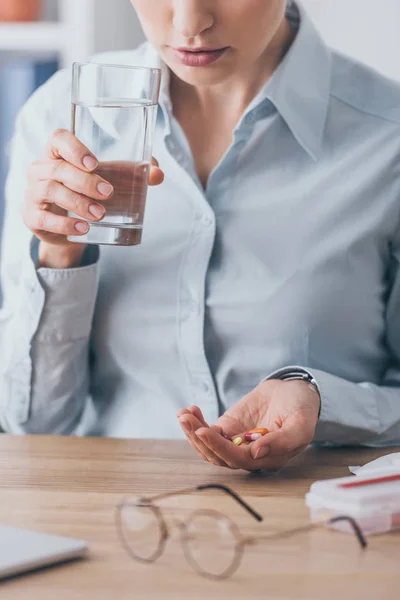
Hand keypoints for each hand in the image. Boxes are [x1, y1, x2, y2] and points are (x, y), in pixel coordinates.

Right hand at [23, 128, 163, 267]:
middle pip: (58, 168)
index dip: (74, 147)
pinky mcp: (32, 217)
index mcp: (58, 153)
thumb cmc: (90, 192)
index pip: (58, 139)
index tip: (94, 163)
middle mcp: (41, 169)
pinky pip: (44, 218)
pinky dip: (65, 224)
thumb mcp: (113, 179)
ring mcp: (32, 193)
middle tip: (108, 193)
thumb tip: (158, 173)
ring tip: (100, 214)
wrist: (71, 227)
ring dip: (77, 203)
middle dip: (85, 181)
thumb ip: (137, 173)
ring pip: (50, 191)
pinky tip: (83, 228)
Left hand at [177, 379, 320, 471]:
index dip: (219, 448)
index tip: (204, 431)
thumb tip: (257, 453)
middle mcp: (250, 455)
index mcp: (268, 458)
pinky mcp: (229, 428)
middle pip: (218, 456)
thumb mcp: (301, 423)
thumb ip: (283, 440)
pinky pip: (208, 432)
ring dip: (193, 433)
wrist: (295, 391)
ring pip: (209, 447)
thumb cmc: (302, 408)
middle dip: (200, 439)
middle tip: (186, 419)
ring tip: (183, 414)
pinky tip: (188, 411)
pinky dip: (196, 423)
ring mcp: (237, 442)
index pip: (238, 459)